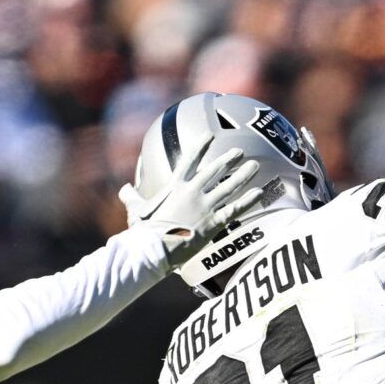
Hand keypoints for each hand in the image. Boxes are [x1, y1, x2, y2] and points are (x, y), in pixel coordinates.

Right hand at [120, 142, 265, 266]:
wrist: (154, 248)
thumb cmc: (144, 231)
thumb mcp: (136, 210)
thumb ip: (132, 197)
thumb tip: (124, 189)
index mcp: (174, 186)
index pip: (190, 160)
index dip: (201, 147)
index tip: (210, 135)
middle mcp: (192, 191)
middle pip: (215, 170)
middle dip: (228, 159)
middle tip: (240, 151)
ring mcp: (204, 206)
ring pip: (229, 186)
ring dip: (243, 175)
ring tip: (255, 166)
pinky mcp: (213, 222)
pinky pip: (235, 208)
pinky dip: (248, 200)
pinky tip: (259, 193)